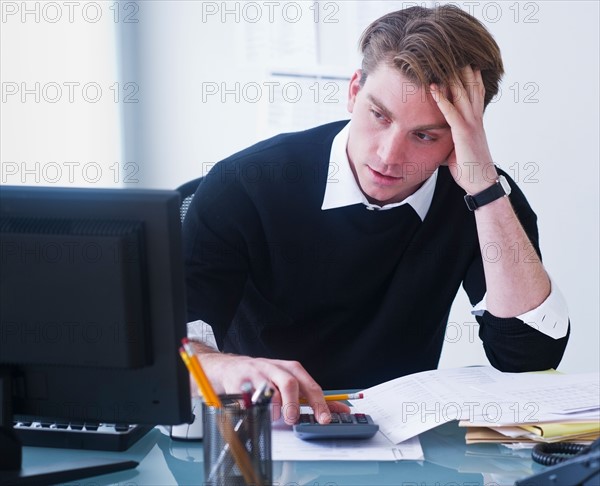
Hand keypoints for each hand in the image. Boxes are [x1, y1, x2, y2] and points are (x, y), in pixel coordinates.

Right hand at [199, 351, 349, 424]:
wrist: (230, 367)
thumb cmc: (264, 375)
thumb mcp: (288, 380)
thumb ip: (311, 395)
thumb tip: (338, 408)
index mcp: (290, 368)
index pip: (309, 385)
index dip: (319, 403)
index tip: (324, 418)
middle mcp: (274, 368)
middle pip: (289, 384)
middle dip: (293, 405)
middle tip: (293, 419)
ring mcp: (256, 375)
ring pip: (270, 391)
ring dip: (275, 408)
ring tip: (274, 415)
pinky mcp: (239, 382)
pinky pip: (250, 398)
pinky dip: (256, 408)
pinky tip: (258, 409)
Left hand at [430, 65, 497, 193]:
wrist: (481, 183)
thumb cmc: (469, 170)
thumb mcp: (456, 151)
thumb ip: (449, 141)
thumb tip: (436, 142)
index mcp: (475, 122)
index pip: (474, 95)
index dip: (470, 79)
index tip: (465, 64)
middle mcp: (475, 119)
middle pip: (470, 88)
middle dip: (463, 71)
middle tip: (457, 52)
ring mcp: (471, 125)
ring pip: (462, 95)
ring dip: (452, 78)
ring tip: (444, 61)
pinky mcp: (463, 133)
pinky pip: (451, 112)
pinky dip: (441, 99)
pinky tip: (433, 88)